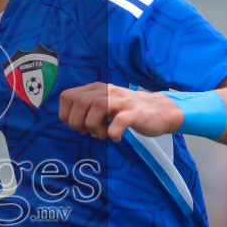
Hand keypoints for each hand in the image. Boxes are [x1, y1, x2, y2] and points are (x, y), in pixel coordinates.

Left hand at [58, 83, 183, 141]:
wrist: (161, 110)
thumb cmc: (128, 111)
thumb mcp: (104, 104)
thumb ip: (88, 108)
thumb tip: (71, 122)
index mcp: (97, 89)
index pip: (68, 96)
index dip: (66, 114)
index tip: (78, 126)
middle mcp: (108, 92)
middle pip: (80, 102)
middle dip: (78, 122)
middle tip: (89, 133)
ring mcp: (122, 101)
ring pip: (97, 107)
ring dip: (93, 126)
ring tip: (101, 135)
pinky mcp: (136, 113)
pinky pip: (120, 121)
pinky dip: (113, 132)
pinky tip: (115, 137)